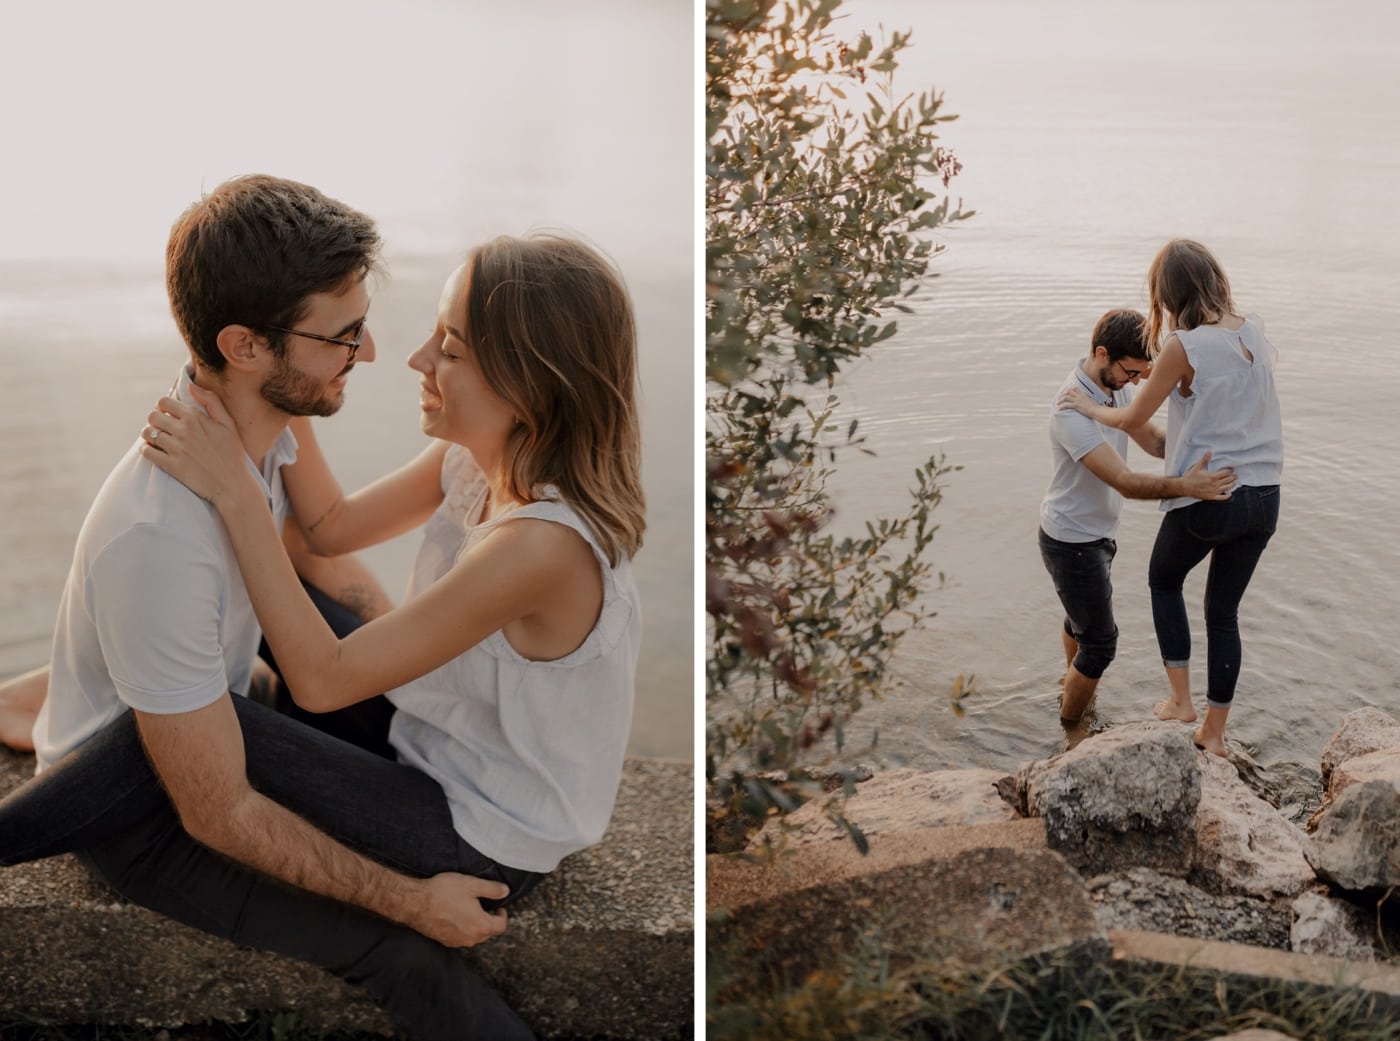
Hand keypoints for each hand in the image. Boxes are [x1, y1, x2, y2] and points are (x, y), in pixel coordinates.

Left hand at [141, 385, 257, 510]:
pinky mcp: (171, 465)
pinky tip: (156, 452)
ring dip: (150, 435)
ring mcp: (176, 448)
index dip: (164, 407)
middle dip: (155, 420)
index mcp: (195, 417)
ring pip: (147, 433)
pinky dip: (147, 450)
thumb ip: (212, 401)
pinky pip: (147, 451)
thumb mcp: (228, 424)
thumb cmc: (232, 454)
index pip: (164, 401)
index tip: (169, 415)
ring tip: (159, 440)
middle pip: (152, 416)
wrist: (232, 486)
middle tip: (163, 428)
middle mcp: (184, 430)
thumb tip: (190, 386)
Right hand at [413, 873, 511, 947]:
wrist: (415, 903)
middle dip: (489, 920)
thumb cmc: (443, 893)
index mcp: (481, 925)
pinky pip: (461, 937)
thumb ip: (492, 889)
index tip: (498, 907)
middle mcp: (470, 938)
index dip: (502, 915)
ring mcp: (457, 942)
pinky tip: (455, 916)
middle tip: (484, 906)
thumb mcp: (471, 885)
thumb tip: (505, 891)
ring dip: (475, 925)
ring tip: (469, 909)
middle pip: (488, 932)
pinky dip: (463, 929)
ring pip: (474, 936)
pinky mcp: (445, 941)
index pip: (501, 926)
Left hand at [1056, 386, 1094, 414]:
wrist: (1097, 410)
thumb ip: (1089, 400)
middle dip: (1064, 394)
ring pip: (1066, 398)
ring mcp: (1077, 400)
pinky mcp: (1076, 405)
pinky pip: (1066, 405)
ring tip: (1057, 403)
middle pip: (1069, 392)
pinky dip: (1061, 407)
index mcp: (1083, 394)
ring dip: (1061, 400)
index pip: (1075, 389)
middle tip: (1061, 397)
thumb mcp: (1092, 401)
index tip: (1067, 391)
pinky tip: (1058, 409)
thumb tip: (1089, 401)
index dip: (1070, 389)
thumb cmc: (1096, 408)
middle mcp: (1080, 396)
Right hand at [1180, 450, 1234, 500]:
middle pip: (1228, 480)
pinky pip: (1221, 497)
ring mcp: (1214, 491)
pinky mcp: (1211, 497)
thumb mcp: (1198, 466)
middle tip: (1236, 475)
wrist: (1184, 487)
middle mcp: (1215, 484)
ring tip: (1234, 482)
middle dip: (1233, 477)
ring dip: (1232, 484)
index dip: (1230, 470)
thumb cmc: (1190, 477)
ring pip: (1227, 488)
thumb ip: (1205, 459)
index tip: (1232, 468)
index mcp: (1213, 476)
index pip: (1226, 472)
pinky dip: (1226, 496)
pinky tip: (1230, 494)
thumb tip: (1210, 451)